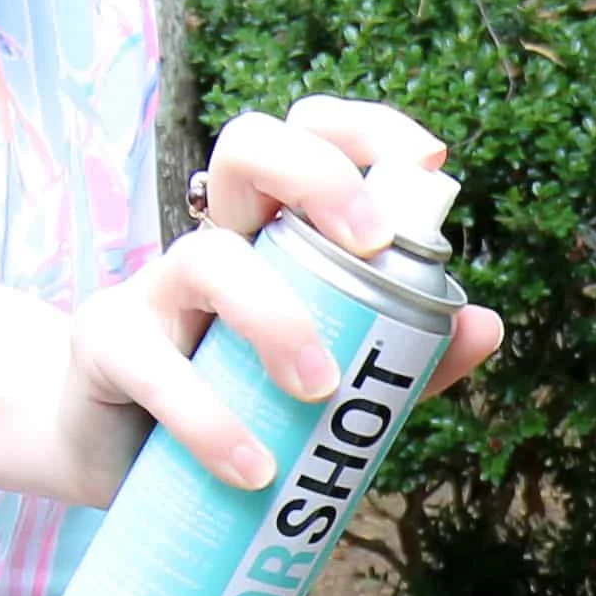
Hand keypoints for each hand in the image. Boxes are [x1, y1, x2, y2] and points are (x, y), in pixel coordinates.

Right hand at [69, 97, 507, 487]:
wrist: (116, 464)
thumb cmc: (235, 408)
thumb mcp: (331, 387)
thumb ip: (405, 360)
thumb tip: (486, 326)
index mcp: (273, 237)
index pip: (309, 138)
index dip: (365, 129)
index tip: (427, 160)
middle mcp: (216, 242)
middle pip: (248, 146)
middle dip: (317, 175)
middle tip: (371, 243)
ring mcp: (154, 287)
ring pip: (207, 256)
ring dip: (274, 317)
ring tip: (320, 390)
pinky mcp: (108, 347)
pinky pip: (154, 365)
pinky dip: (209, 419)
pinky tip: (253, 466)